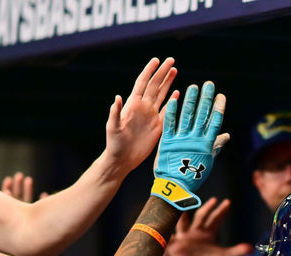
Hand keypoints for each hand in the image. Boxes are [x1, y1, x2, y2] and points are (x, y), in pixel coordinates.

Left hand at [0, 173, 34, 255]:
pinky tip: (43, 193)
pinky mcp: (34, 231)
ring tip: (25, 178)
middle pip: (12, 201)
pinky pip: (39, 214)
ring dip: (25, 190)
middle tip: (12, 177)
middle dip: (12, 188)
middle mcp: (11, 225)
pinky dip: (42, 203)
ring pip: (25, 203)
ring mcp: (24, 227)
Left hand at [104, 58, 177, 176]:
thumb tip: (117, 98)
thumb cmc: (114, 144)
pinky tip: (177, 93)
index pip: (142, 83)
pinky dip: (172, 101)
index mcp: (132, 105)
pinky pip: (166, 111)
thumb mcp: (112, 128)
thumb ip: (115, 113)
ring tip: (174, 70)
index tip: (156, 60)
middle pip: (154, 85)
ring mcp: (151, 116)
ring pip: (161, 95)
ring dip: (168, 83)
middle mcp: (143, 107)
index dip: (149, 71)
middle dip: (162, 72)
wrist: (122, 159)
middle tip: (171, 60)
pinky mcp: (157, 126)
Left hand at [151, 82, 228, 209]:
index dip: (217, 109)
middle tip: (208, 85)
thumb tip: (226, 135)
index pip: (214, 123)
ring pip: (187, 117)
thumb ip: (215, 146)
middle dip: (206, 99)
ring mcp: (181, 140)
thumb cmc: (193, 176)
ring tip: (193, 88)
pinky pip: (170, 125)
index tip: (220, 96)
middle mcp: (195, 140)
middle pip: (202, 116)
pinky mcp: (168, 142)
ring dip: (191, 101)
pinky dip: (172, 112)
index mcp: (206, 145)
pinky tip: (173, 99)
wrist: (175, 187)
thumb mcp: (207, 162)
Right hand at [168, 197, 252, 255]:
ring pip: (182, 223)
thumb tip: (252, 249)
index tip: (227, 202)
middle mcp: (195, 233)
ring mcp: (184, 239)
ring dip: (183, 215)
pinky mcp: (174, 247)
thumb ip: (237, 252)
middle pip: (201, 217)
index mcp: (208, 234)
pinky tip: (163, 224)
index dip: (221, 211)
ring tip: (183, 205)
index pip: (215, 219)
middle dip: (207, 208)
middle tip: (214, 200)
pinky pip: (168, 238)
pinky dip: (164, 231)